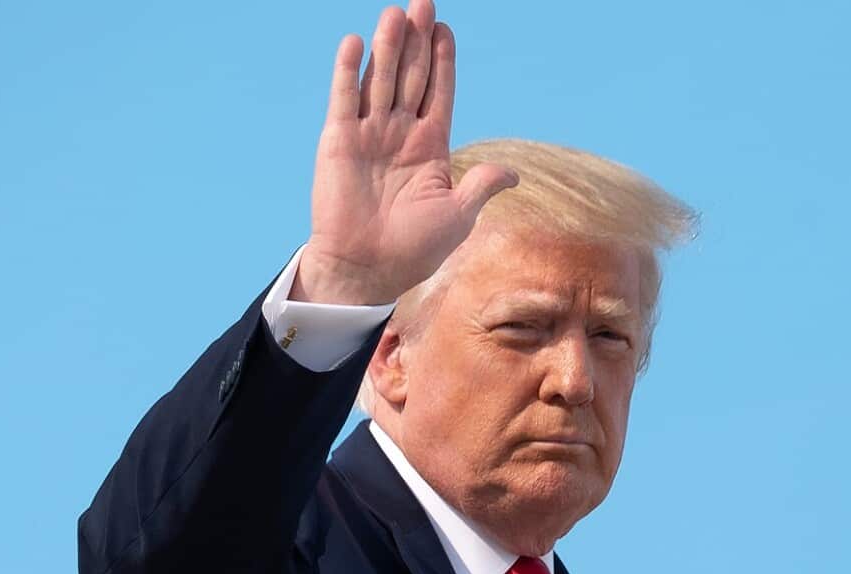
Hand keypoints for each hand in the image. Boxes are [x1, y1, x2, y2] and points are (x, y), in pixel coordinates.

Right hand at [294, 0, 517, 304]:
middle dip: (418, 41)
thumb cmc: (414, 249)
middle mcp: (399, 135)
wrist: (366, 269)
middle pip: (411, 77)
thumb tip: (512, 173)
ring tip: (397, 12)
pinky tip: (356, 42)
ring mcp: (368, 135)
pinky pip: (345, 99)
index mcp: (430, 148)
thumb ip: (481, 185)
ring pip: (381, 80)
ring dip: (389, 47)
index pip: (439, 93)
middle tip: (423, 3)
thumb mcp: (457, 215)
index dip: (442, 61)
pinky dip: (349, 71)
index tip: (446, 28)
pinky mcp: (339, 142)